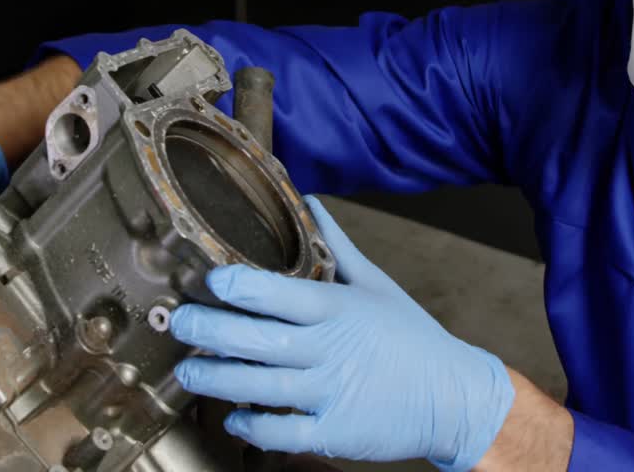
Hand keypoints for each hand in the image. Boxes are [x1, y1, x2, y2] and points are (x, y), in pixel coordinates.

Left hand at [171, 196, 514, 470]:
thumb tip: (310, 202)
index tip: (211, 279)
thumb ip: (337, 246)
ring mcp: (331, 392)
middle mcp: (331, 349)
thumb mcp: (377, 284)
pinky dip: (252, 426)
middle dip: (211, 330)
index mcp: (340, 309)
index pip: (282, 294)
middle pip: (259, 340)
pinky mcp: (334, 431)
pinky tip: (235, 417)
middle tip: (179, 322)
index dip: (242, 286)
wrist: (454, 397)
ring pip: (260, 385)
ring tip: (189, 371)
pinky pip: (282, 431)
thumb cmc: (412, 337)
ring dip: (217, 378)